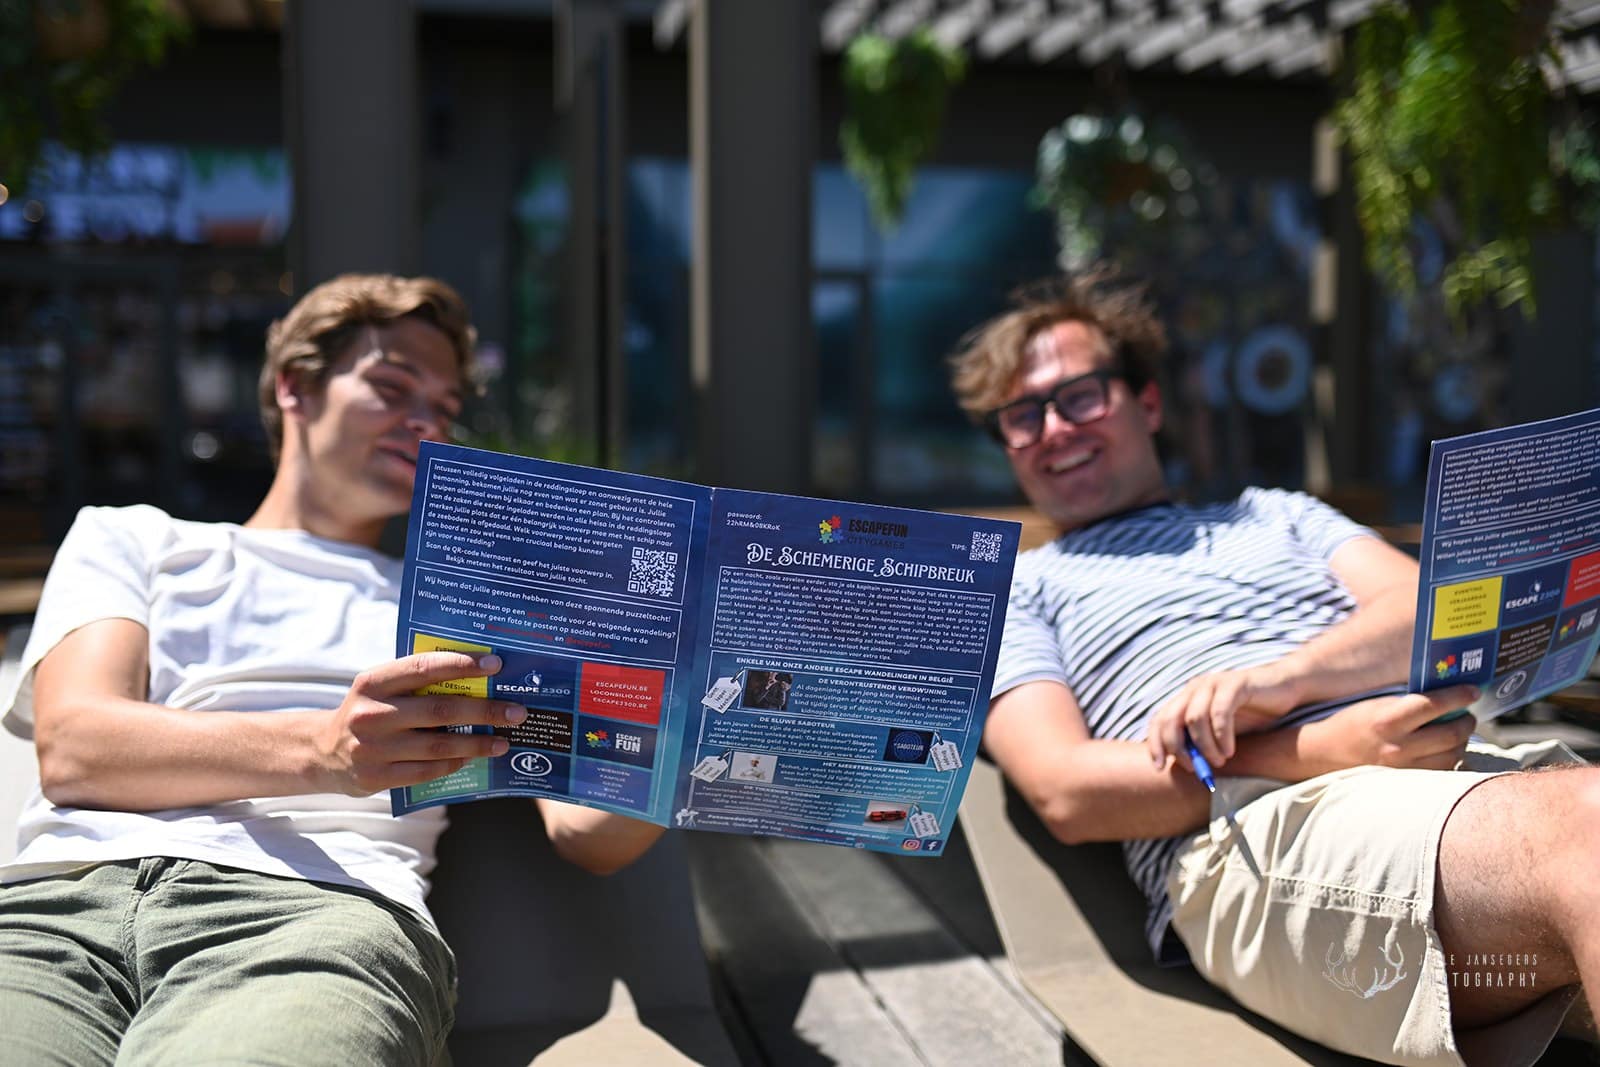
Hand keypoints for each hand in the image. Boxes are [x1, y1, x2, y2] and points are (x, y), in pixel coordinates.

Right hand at [315, 651, 525, 795]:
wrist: (322, 751)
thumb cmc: (369, 712)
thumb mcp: (380, 689)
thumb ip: (416, 682)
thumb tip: (478, 678)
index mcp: (373, 682)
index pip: (423, 667)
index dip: (462, 664)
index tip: (496, 665)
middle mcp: (371, 713)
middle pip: (440, 710)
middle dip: (485, 710)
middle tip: (516, 712)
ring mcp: (373, 748)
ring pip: (439, 744)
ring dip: (477, 743)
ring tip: (504, 741)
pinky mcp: (376, 777)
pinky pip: (426, 770)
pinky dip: (453, 762)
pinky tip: (471, 757)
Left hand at [1147, 665, 1298, 771]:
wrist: (1284, 689)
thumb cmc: (1252, 714)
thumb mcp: (1220, 732)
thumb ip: (1200, 744)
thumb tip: (1185, 768)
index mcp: (1186, 699)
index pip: (1159, 720)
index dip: (1155, 744)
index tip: (1159, 768)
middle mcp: (1194, 689)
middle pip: (1170, 720)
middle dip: (1178, 748)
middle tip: (1194, 768)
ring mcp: (1213, 683)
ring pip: (1194, 718)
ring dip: (1204, 746)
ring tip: (1220, 761)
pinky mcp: (1234, 683)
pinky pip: (1220, 712)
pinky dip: (1221, 735)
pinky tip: (1229, 750)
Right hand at [1301, 686, 1477, 774]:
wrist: (1325, 754)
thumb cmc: (1351, 724)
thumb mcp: (1375, 705)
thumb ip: (1408, 703)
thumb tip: (1446, 697)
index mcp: (1386, 721)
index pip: (1433, 705)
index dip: (1459, 695)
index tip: (1473, 690)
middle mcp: (1397, 747)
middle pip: (1450, 733)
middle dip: (1466, 720)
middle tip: (1467, 713)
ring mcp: (1403, 770)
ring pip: (1452, 755)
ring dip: (1461, 741)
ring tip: (1457, 731)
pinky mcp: (1406, 785)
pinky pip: (1441, 772)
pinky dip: (1450, 758)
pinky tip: (1445, 749)